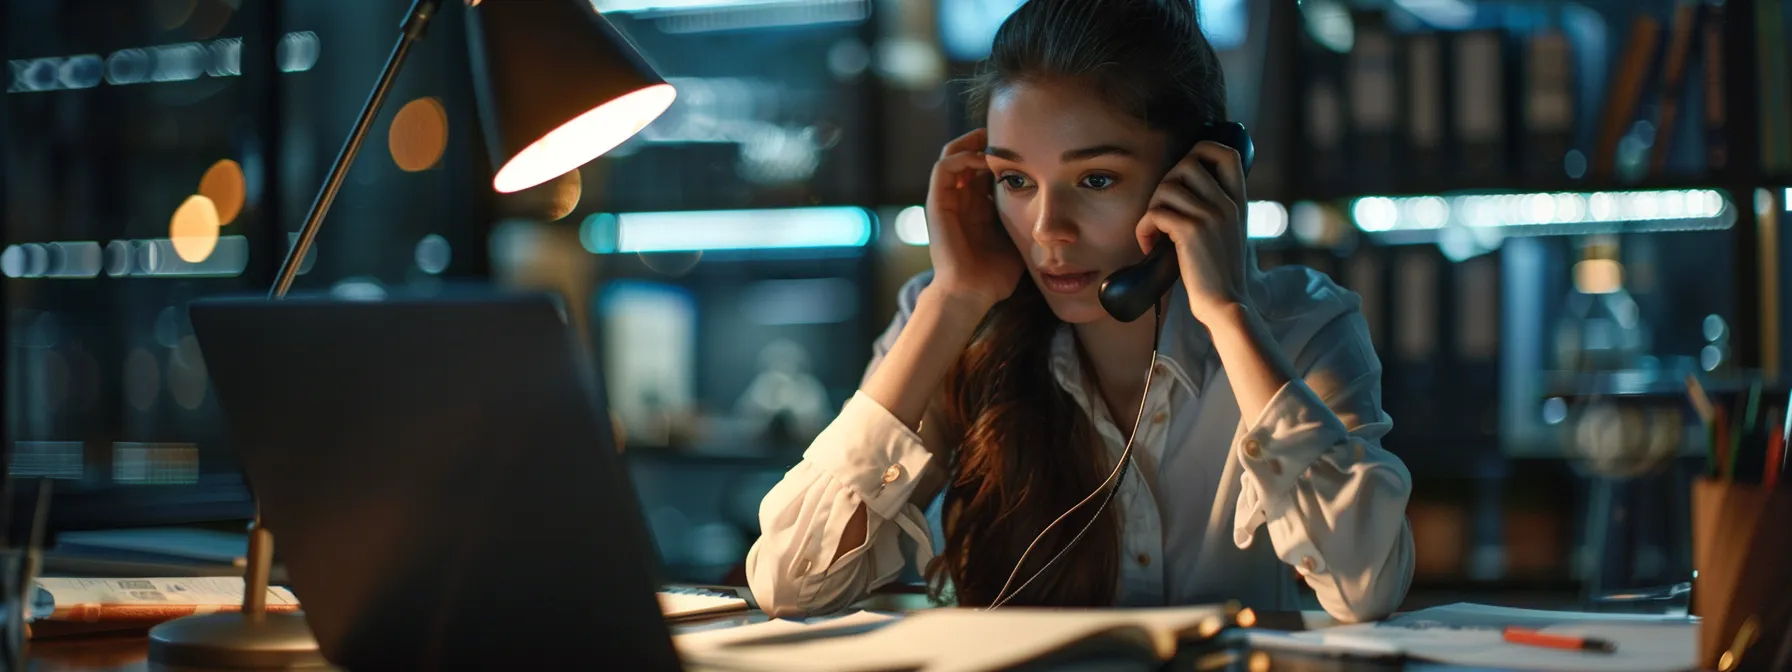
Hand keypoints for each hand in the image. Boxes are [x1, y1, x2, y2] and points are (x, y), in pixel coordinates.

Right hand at [926, 128, 1023, 309]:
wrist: (971, 293)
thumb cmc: (995, 274)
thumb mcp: (1016, 238)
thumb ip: (1025, 220)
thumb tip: (1054, 210)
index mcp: (976, 209)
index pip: (984, 170)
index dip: (1000, 156)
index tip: (1024, 147)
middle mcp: (959, 201)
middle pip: (967, 157)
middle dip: (985, 142)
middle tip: (1007, 132)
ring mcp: (946, 202)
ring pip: (952, 156)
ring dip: (970, 143)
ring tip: (991, 137)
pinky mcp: (936, 204)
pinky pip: (943, 168)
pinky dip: (961, 157)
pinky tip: (983, 159)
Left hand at [1135, 141, 1250, 324]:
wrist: (1225, 305)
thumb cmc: (1218, 274)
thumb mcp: (1228, 234)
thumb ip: (1215, 209)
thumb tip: (1184, 190)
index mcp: (1238, 202)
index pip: (1227, 154)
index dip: (1200, 151)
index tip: (1183, 174)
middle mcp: (1227, 204)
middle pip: (1187, 163)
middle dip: (1165, 183)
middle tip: (1162, 212)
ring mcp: (1211, 216)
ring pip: (1167, 186)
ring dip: (1151, 208)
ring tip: (1154, 232)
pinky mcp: (1191, 232)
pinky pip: (1155, 213)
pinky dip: (1143, 229)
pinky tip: (1148, 246)